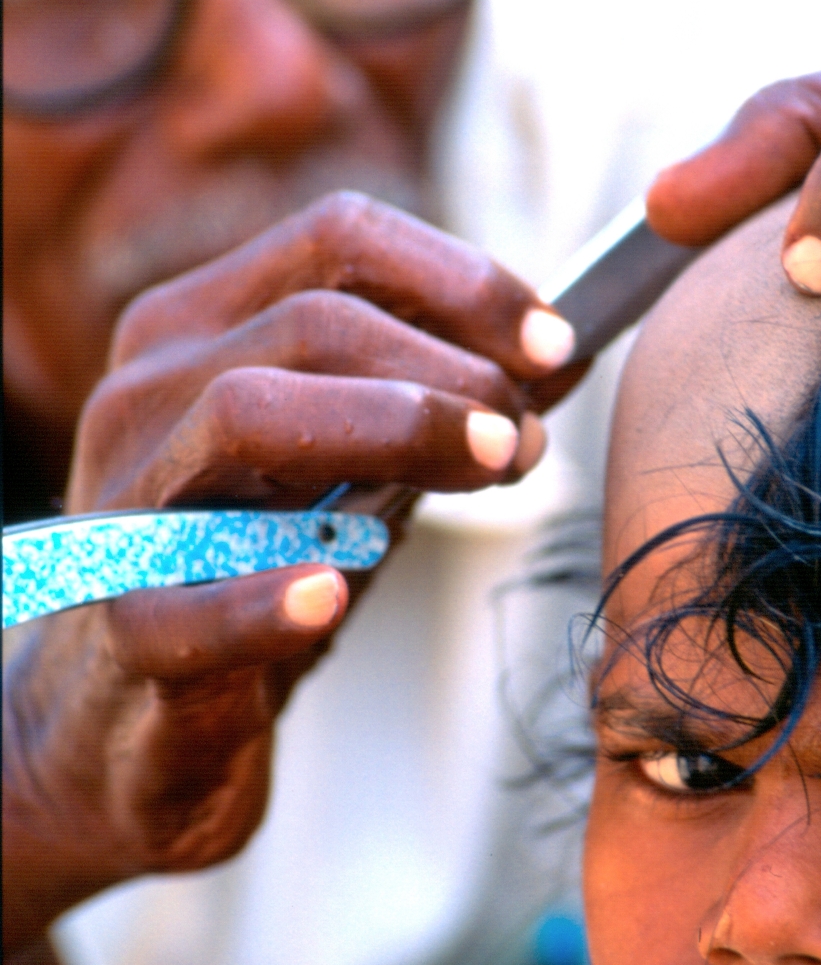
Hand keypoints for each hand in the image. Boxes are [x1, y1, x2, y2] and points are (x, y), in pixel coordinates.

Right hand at [3, 192, 581, 949]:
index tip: (556, 341)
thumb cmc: (245, 570)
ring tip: (489, 467)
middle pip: (314, 321)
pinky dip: (261, 598)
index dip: (465, 280)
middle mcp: (150, 394)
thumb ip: (431, 407)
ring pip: (244, 415)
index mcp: (202, 330)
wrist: (118, 723)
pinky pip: (182, 605)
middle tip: (528, 439)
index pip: (338, 240)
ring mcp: (126, 508)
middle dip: (453, 369)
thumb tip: (559, 355)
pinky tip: (331, 592)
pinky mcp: (122, 632)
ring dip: (393, 427)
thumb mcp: (344, 470)